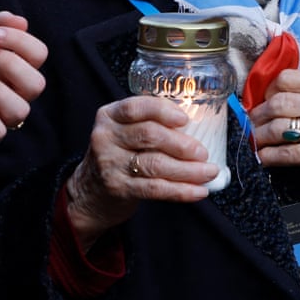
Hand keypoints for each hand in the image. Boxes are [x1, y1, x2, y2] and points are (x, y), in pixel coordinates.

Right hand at [64, 96, 218, 242]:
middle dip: (182, 145)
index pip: (135, 107)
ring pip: (155, 164)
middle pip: (149, 136)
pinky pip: (155, 188)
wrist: (89, 191)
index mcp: (109, 115)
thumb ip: (149, 124)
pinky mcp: (118, 188)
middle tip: (203, 152)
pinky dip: (180, 190)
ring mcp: (110, 164)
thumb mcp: (123, 132)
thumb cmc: (118, 155)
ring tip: (209, 172)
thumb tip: (197, 127)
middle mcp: (106, 137)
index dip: (162, 111)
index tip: (185, 119)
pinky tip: (199, 191)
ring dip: (188, 170)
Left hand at [248, 70, 299, 205]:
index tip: (266, 97)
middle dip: (260, 113)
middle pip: (277, 102)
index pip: (287, 78)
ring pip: (276, 127)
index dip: (270, 89)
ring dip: (261, 135)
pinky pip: (285, 154)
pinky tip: (265, 158)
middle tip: (256, 120)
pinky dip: (269, 156)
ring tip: (257, 140)